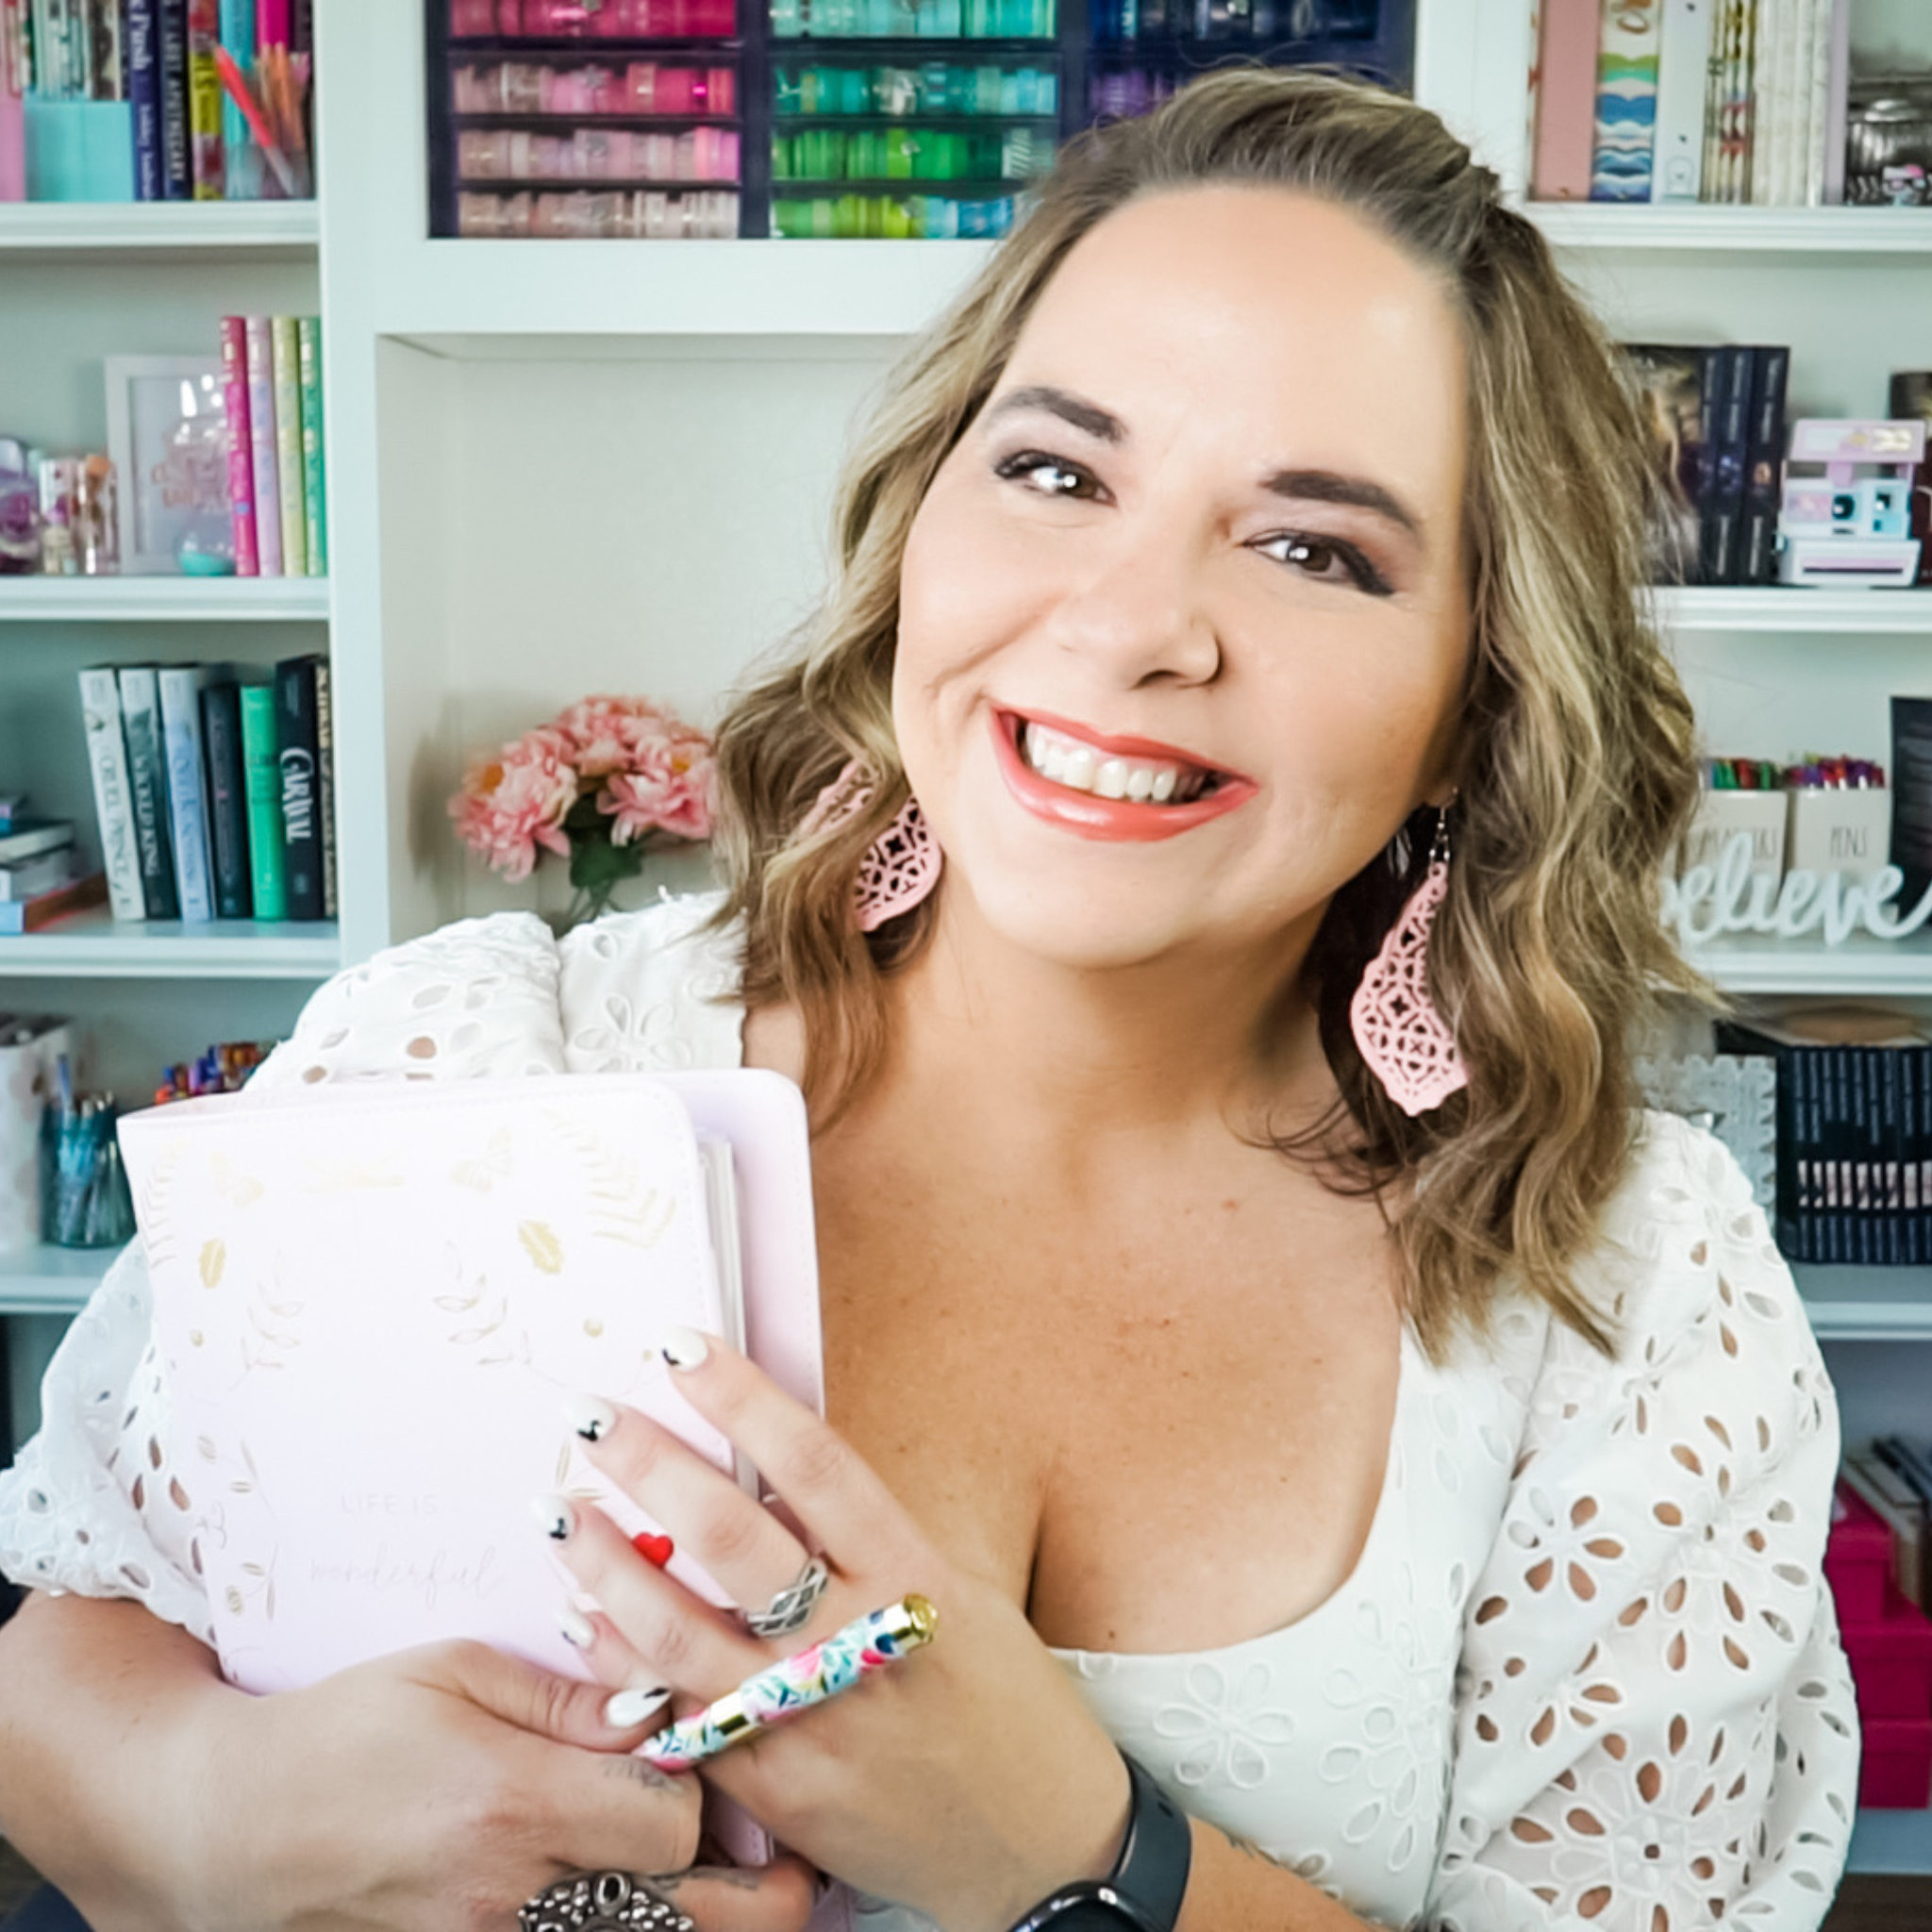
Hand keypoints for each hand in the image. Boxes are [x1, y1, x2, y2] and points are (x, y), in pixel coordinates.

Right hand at [201, 1636, 817, 1931]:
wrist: (234, 1830)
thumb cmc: (347, 1730)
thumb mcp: (455, 1673)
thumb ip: (569, 1697)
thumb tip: (663, 1706)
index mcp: (515, 1803)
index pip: (677, 1817)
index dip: (714, 1785)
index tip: (716, 1752)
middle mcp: (513, 1898)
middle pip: (698, 1922)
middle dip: (762, 1888)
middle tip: (787, 1855)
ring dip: (707, 1919)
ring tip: (736, 1881)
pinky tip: (648, 1901)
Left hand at [538, 1331, 1132, 1931]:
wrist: (1039, 1848)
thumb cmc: (1007, 1703)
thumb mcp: (962, 1593)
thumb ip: (868, 1539)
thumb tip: (769, 1470)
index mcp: (916, 1579)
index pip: (813, 1463)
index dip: (741, 1398)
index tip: (682, 1348)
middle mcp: (857, 1646)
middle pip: (731, 1537)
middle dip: (650, 1464)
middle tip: (590, 1414)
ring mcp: (809, 1723)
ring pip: (680, 1632)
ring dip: (607, 1562)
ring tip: (560, 1507)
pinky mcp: (775, 1791)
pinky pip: (678, 1715)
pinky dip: (621, 1661)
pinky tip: (581, 1615)